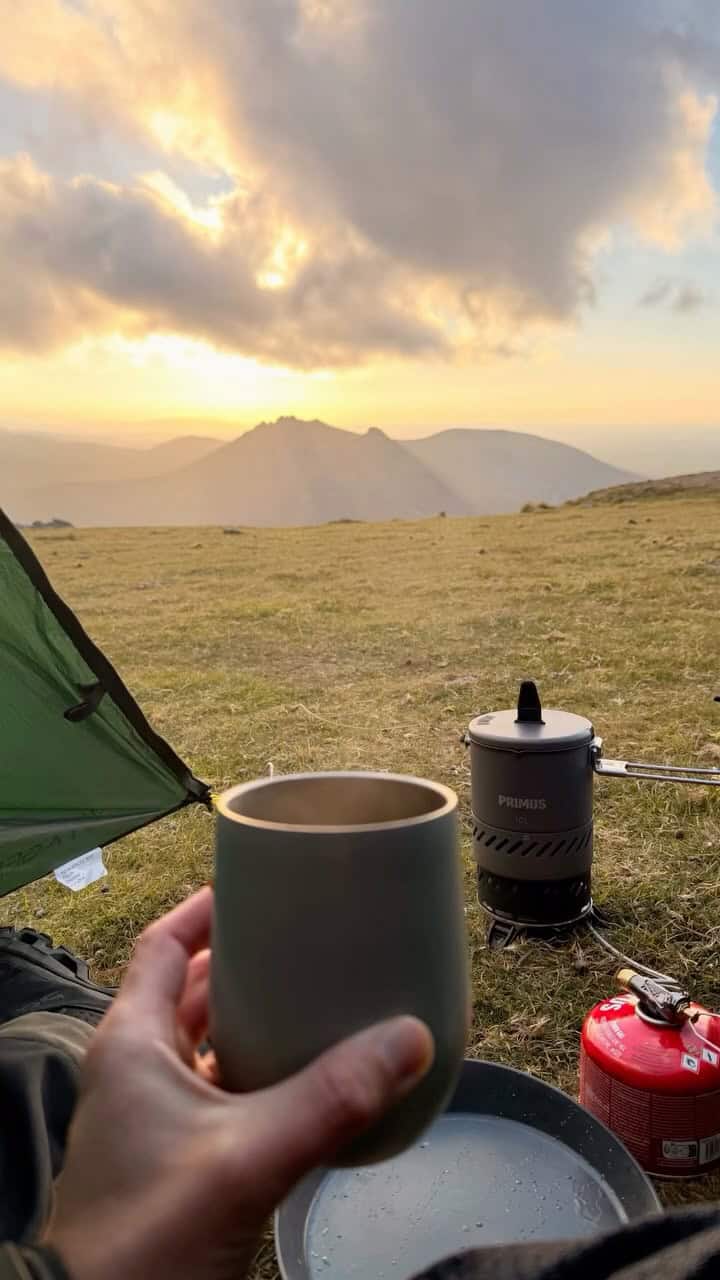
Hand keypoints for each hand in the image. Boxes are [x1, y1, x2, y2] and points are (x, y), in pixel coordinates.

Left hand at [45, 887, 433, 1279]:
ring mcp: (149, 1118)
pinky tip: (304, 1084)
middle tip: (304, 941)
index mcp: (131, 1042)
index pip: (162, 946)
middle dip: (242, 964)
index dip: (205, 910)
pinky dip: (255, 1075)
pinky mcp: (172, 1159)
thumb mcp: (247, 1156)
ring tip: (315, 1002)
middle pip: (187, 990)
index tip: (256, 884)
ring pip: (203, 1044)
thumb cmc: (149, 1235)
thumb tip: (410, 1038)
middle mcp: (134, 1070)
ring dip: (250, 1021)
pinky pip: (216, 1093)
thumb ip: (330, 1097)